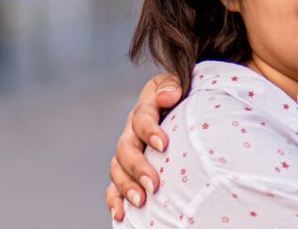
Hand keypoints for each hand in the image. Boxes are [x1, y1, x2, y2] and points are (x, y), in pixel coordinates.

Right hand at [103, 72, 182, 220]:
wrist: (178, 106)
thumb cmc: (183, 98)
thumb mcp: (179, 84)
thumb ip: (173, 86)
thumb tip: (169, 95)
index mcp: (145, 108)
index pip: (142, 117)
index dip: (150, 130)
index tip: (163, 144)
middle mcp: (132, 131)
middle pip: (125, 148)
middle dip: (138, 167)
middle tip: (153, 184)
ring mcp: (128, 152)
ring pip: (117, 168)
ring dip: (126, 186)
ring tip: (140, 201)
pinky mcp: (127, 170)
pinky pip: (114, 185)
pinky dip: (115, 199)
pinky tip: (121, 214)